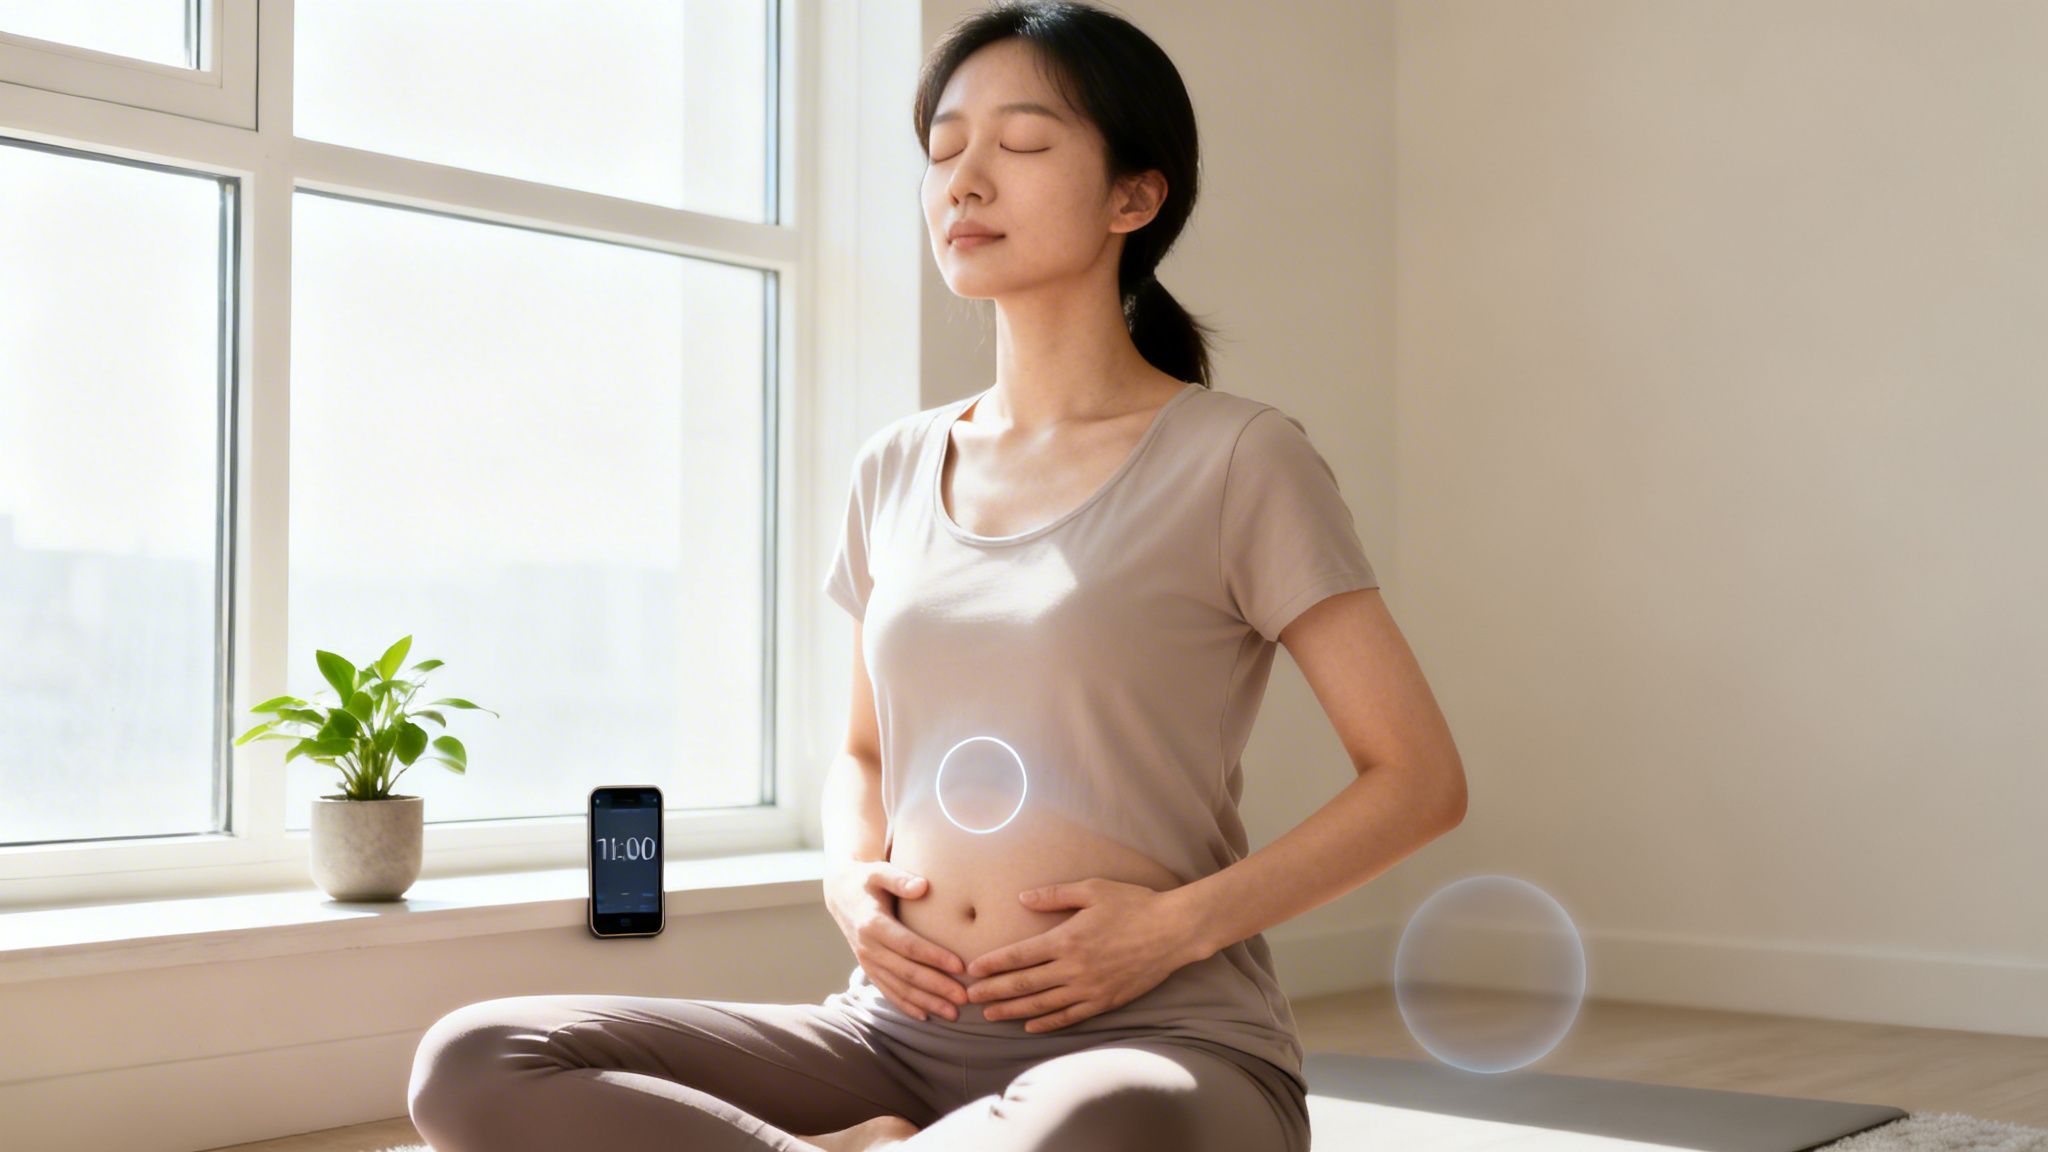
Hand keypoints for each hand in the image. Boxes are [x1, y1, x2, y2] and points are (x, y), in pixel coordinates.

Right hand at [822, 859, 968, 1021]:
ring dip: (927, 1002)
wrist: (840, 894)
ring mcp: (867, 962)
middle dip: (937, 987)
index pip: (908, 945)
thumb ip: (900, 879)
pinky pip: (888, 992)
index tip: (960, 966)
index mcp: (872, 924)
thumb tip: (923, 886)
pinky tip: (926, 1016)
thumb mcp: (879, 872)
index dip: (934, 957)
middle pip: (907, 973)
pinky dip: (906, 1006)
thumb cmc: (867, 880)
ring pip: (899, 988)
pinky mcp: (869, 970)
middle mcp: (868, 948)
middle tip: (965, 997)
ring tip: (953, 1013)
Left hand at [962, 878, 1201, 1032]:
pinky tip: (1030, 1025)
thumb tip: (1022, 899)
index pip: (1019, 956)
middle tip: (968, 997)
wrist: (1173, 931)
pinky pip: (1070, 1017)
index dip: (993, 964)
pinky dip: (1047, 1023)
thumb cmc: (1134, 904)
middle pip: (1024, 984)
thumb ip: (1054, 895)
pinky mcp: (1105, 1001)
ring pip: (1042, 1005)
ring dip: (1013, 1011)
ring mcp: (1089, 988)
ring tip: (990, 1014)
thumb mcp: (1092, 889)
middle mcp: (1073, 968)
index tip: (971, 970)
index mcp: (1067, 939)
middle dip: (993, 991)